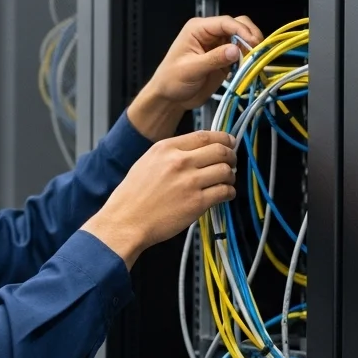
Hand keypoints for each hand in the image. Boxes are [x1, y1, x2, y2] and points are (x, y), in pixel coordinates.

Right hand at [82, 130, 237, 267]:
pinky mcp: (197, 202)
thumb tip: (196, 150)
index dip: (223, 138)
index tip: (229, 142)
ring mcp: (190, 182)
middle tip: (232, 161)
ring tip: (227, 181)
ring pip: (225, 170)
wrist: (125, 221)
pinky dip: (229, 192)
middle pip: (220, 150)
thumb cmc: (132, 196)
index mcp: (166, 148)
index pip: (204, 135)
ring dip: (230, 175)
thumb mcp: (147, 162)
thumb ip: (171, 153)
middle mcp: (179, 162)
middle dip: (231, 155)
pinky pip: (224, 191)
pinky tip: (225, 194)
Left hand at [127, 16, 264, 140]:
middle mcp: (210, 33)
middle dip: (250, 37)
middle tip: (257, 53)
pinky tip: (249, 68)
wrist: (171, 98)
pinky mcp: (225, 59)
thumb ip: (214, 59)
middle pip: (238, 25)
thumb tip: (235, 50)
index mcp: (198, 29)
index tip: (254, 43)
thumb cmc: (171, 80)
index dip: (242, 30)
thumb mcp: (191, 69)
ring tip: (253, 62)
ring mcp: (219, 46)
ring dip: (251, 49)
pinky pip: (242, 54)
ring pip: (243, 39)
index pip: (225, 22)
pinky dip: (248, 60)